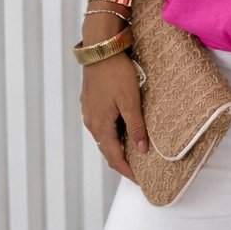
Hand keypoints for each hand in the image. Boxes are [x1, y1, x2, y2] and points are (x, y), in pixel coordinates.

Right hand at [80, 51, 148, 182]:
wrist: (100, 49)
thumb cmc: (116, 73)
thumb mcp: (130, 101)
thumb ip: (136, 127)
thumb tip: (141, 150)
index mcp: (101, 126)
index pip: (115, 158)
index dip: (128, 171)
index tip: (141, 180)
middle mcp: (91, 122)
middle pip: (108, 149)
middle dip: (123, 160)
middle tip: (139, 168)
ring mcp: (89, 111)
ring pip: (105, 136)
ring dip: (118, 145)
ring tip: (135, 149)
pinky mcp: (90, 101)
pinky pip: (102, 123)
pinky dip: (113, 131)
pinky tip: (124, 126)